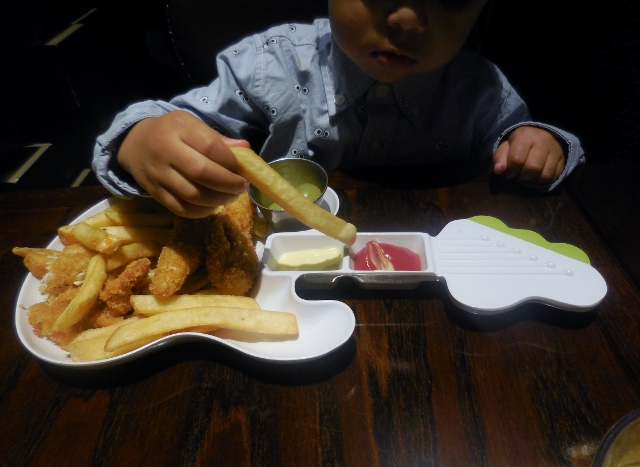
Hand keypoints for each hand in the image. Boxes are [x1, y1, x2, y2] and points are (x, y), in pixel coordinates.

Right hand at [118, 110, 249, 217]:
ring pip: (192, 195)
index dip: (230, 162)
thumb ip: (216, 138)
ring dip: (218, 200)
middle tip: (241, 187)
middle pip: (201, 173)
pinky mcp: (155, 193)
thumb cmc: (170, 131)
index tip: (242, 169)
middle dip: (228, 184)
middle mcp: (166, 152)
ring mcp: (159, 175)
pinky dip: (201, 212)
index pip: (210, 147)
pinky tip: (213, 206)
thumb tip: (246, 148)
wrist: (133, 142)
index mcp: (179, 129)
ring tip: (230, 197)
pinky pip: (180, 209)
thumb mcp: (191, 124)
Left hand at [493, 126, 565, 185]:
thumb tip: (498, 171)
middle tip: (519, 175)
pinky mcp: (563, 159)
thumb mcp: (506, 146)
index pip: (516, 159)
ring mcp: (555, 150)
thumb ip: (499, 158)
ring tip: (528, 176)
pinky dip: (543, 181)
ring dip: (533, 180)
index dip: (510, 171)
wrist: (542, 134)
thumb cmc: (520, 143)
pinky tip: (537, 176)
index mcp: (525, 136)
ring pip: (544, 175)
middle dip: (522, 176)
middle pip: (532, 168)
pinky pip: (554, 177)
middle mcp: (542, 141)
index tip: (508, 173)